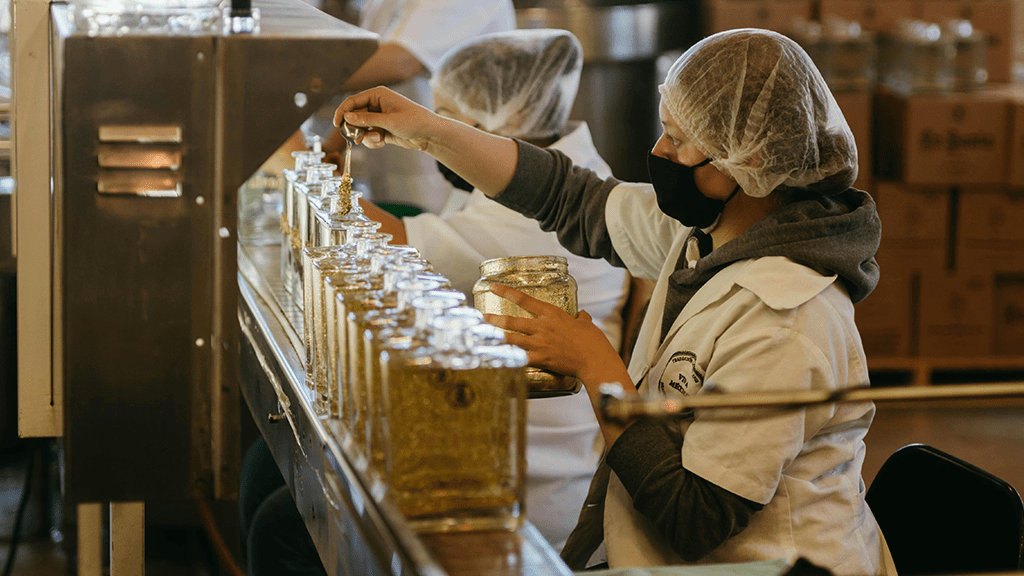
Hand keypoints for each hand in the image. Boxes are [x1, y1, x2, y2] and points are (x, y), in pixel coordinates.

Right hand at [333, 86, 440, 151]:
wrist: (430, 134)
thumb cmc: (414, 122)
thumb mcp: (389, 121)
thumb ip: (367, 119)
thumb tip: (347, 117)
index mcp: (378, 94)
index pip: (353, 101)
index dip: (342, 112)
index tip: (337, 124)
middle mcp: (377, 104)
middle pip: (355, 115)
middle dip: (356, 128)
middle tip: (358, 138)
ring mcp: (379, 117)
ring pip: (361, 128)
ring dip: (366, 136)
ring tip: (378, 140)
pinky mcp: (382, 129)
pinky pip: (369, 135)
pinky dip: (373, 141)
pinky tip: (382, 142)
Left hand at [482, 284, 622, 382]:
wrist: (596, 360)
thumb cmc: (594, 342)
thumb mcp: (587, 325)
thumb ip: (581, 319)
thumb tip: (582, 316)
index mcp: (552, 314)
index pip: (524, 299)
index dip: (506, 292)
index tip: (494, 287)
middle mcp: (542, 326)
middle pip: (512, 320)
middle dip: (493, 318)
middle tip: (481, 316)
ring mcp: (540, 343)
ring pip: (511, 338)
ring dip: (496, 336)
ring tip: (482, 335)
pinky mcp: (540, 359)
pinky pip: (519, 359)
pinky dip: (507, 358)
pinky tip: (496, 358)